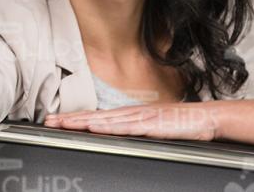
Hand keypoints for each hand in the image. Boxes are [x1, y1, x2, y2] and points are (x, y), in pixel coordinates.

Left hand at [44, 101, 223, 141]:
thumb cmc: (183, 125)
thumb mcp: (154, 130)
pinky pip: (126, 125)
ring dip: (82, 121)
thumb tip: (119, 138)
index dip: (76, 119)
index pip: (98, 117)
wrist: (206, 119)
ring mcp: (141, 118)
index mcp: (132, 116)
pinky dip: (108, 125)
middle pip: (96, 117)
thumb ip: (137, 132)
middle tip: (48, 121)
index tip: (56, 121)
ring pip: (105, 119)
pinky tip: (93, 126)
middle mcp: (132, 114)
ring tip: (62, 123)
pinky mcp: (151, 124)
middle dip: (71, 119)